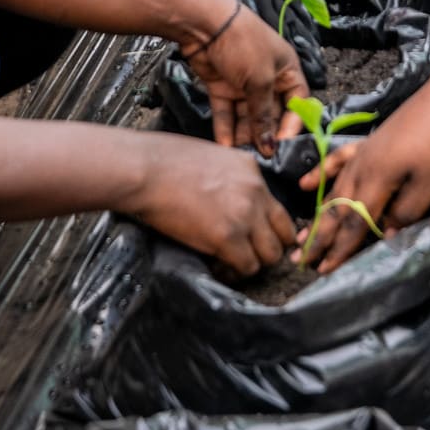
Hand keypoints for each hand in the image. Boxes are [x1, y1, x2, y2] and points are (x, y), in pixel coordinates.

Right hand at [123, 134, 299, 276]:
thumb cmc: (163, 161)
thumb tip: (229, 200)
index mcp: (251, 169)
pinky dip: (235, 272)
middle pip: (284, 235)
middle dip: (268, 248)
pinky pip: (247, 267)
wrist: (145, 170)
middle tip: (247, 254)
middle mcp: (255, 192)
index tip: (256, 238)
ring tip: (232, 262)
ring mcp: (244, 215)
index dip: (269, 229)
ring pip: (270, 256)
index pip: (279, 209)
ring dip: (253, 262)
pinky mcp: (227, 237)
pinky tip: (219, 265)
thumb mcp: (211, 158)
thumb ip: (230, 179)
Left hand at [182, 6, 311, 154]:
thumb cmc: (243, 41)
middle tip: (261, 156)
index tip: (283, 145)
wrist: (205, 23)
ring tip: (240, 153)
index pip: (297, 104)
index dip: (292, 125)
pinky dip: (225, 128)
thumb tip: (270, 144)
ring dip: (244, 135)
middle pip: (270, 113)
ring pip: (247, 116)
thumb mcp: (260, 80)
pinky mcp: (222, 86)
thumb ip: (264, 115)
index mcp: (287, 70)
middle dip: (265, 134)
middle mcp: (268, 77)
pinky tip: (224, 145)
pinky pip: (227, 112)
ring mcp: (243, 83)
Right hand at [295, 76, 429, 271]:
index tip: (323, 271)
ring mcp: (362, 154)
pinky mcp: (368, 143)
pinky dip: (320, 174)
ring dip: (319, 215)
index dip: (340, 249)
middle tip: (301, 261)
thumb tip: (384, 233)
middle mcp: (362, 168)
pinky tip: (305, 184)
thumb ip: (406, 211)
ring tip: (302, 236)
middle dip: (320, 238)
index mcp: (377, 180)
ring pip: (334, 190)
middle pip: (338, 209)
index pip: (354, 222)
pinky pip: (337, 161)